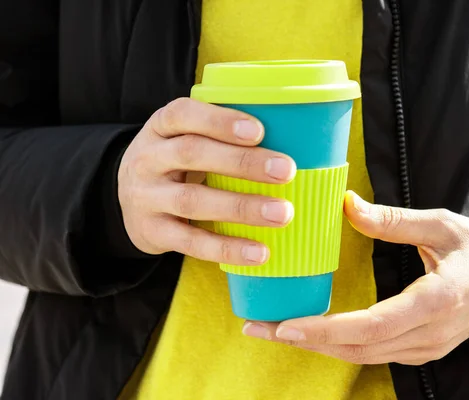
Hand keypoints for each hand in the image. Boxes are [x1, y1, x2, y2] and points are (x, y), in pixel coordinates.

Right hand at [118, 98, 295, 264]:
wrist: (124, 202)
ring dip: (241, 207)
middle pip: (192, 154)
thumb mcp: (182, 139)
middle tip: (286, 170)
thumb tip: (289, 137)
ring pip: (193, 200)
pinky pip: (191, 242)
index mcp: (160, 127)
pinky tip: (259, 252)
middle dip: (242, 162)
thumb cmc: (174, 164)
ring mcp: (146, 197)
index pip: (183, 115)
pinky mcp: (152, 232)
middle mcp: (147, 159)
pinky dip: (227, 247)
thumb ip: (217, 136)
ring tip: (282, 213)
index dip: (219, 121)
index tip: (258, 131)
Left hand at [242, 190, 468, 364]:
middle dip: (305, 340)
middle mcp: (430, 334)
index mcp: (438, 300)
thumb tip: (347, 205)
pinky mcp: (419, 350)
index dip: (328, 329)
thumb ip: (394, 220)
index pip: (374, 325)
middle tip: (258, 328)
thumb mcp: (441, 224)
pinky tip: (310, 331)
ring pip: (361, 356)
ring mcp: (425, 348)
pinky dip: (336, 344)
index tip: (286, 326)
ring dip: (315, 345)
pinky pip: (371, 353)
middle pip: (358, 347)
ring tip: (272, 330)